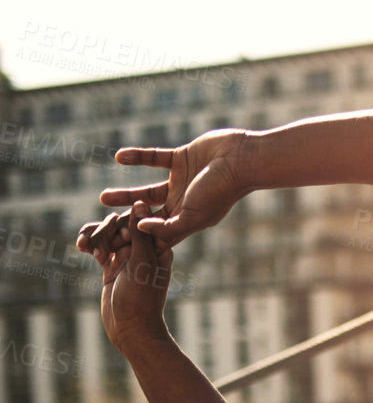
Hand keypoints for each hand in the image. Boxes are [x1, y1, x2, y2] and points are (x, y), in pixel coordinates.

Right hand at [88, 202, 173, 354]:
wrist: (132, 330)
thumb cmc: (142, 299)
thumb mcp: (142, 263)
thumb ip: (140, 234)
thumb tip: (141, 202)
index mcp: (159, 247)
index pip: (138, 221)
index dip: (124, 226)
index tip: (121, 245)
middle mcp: (145, 249)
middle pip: (120, 225)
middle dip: (106, 232)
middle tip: (101, 253)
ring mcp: (127, 257)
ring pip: (107, 234)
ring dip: (95, 237)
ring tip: (87, 249)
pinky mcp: (112, 266)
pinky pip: (98, 246)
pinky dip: (89, 244)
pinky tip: (81, 248)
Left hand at [91, 128, 251, 247]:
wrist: (240, 160)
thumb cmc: (220, 191)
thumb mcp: (194, 216)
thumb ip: (168, 226)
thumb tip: (139, 228)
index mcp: (187, 220)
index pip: (157, 234)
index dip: (137, 241)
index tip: (116, 246)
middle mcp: (182, 203)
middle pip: (148, 216)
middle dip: (127, 222)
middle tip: (104, 225)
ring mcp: (181, 181)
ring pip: (147, 191)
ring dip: (125, 195)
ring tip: (103, 198)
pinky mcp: (180, 159)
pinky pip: (153, 158)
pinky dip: (137, 157)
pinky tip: (119, 156)